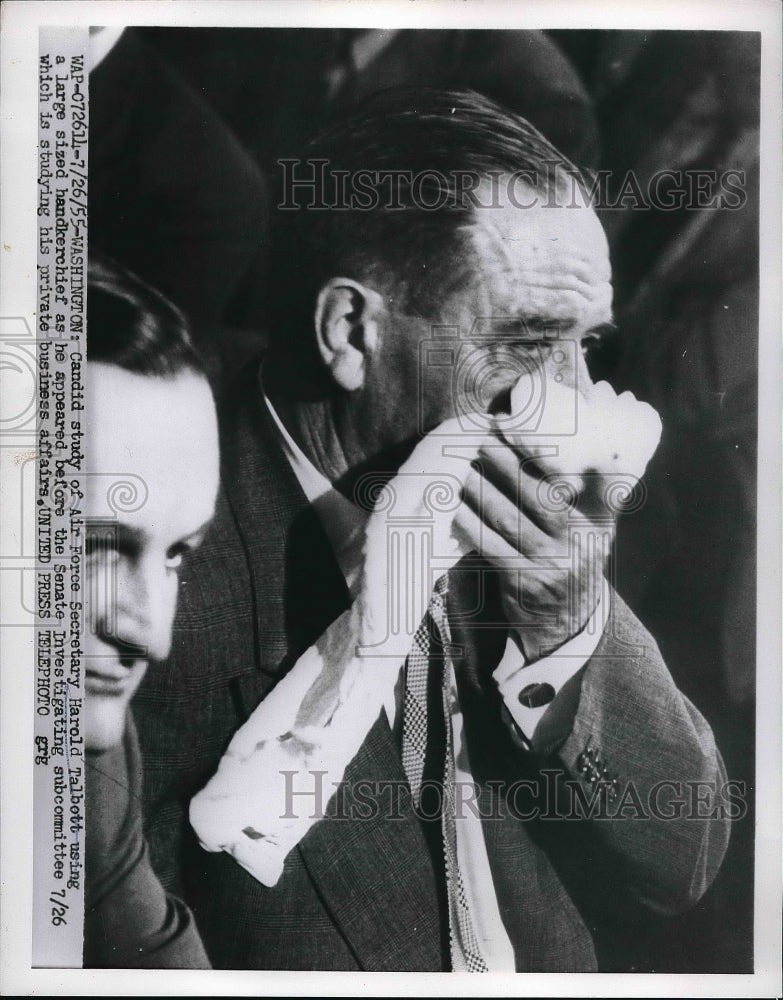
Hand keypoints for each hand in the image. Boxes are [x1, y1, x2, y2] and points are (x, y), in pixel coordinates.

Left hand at [454, 424, 613, 662]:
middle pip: (540, 495)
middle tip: (480, 438)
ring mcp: (553, 564)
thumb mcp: (596, 532)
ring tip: (461, 466)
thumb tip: (595, 444)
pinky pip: (492, 547)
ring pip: (511, 519)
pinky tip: (454, 507)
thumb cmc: (572, 563)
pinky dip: (471, 525)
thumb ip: (598, 495)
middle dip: (507, 463)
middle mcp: (580, 543)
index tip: (518, 427)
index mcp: (598, 523)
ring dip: (482, 490)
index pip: (575, 479)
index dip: (546, 451)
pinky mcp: (525, 582)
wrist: (565, 626)